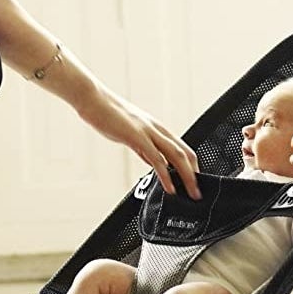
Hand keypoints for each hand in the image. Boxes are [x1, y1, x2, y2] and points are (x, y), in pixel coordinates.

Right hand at [76, 87, 200, 198]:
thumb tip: (152, 162)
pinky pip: (157, 159)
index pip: (182, 148)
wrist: (94, 100)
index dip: (191, 166)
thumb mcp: (130, 133)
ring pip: (177, 155)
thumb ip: (143, 147)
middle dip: (195, 174)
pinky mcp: (137, 137)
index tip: (194, 182)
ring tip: (191, 192)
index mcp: (156, 128)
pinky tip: (170, 187)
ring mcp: (148, 132)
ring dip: (187, 176)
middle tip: (198, 192)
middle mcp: (156, 129)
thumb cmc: (108, 114)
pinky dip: (166, 175)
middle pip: (185, 152)